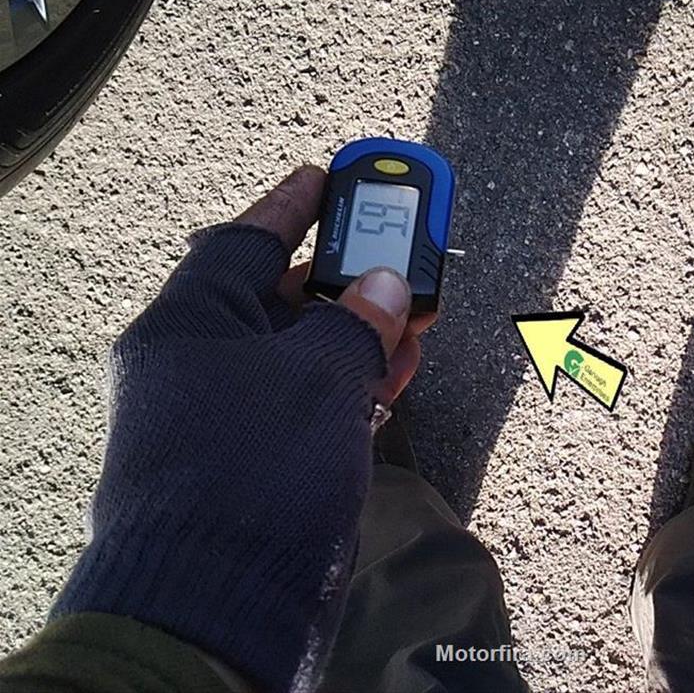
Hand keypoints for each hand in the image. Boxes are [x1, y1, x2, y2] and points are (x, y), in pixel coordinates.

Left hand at [51, 165, 436, 690]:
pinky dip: (356, 380)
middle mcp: (202, 362)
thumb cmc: (256, 471)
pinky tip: (398, 369)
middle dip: (349, 276)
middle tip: (404, 251)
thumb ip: (357, 321)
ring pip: (306, 350)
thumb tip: (387, 287)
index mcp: (188, 326)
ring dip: (364, 331)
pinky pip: (313, 397)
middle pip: (282, 296)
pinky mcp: (262, 454)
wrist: (224, 602)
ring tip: (421, 312)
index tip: (331, 176)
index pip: (244, 240)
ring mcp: (231, 411)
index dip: (295, 205)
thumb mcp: (320, 377)